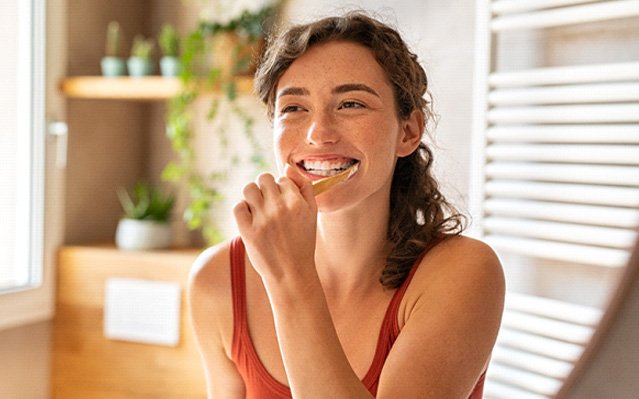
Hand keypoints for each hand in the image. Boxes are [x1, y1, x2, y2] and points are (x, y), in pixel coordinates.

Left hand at [233, 165, 317, 282]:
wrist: (291, 273)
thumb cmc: (302, 242)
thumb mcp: (312, 213)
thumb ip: (304, 187)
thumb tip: (287, 167)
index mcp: (297, 202)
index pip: (282, 178)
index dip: (281, 189)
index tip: (283, 203)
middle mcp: (279, 208)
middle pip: (263, 178)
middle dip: (265, 188)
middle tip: (269, 204)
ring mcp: (262, 219)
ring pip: (249, 189)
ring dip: (252, 196)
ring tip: (258, 209)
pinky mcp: (247, 231)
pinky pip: (238, 206)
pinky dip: (242, 210)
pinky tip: (251, 219)